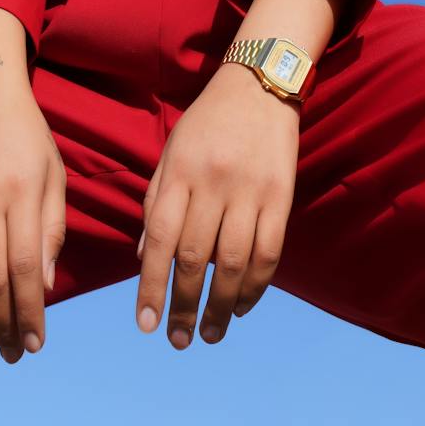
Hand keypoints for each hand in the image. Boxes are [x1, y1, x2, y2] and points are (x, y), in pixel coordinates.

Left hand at [135, 61, 298, 347]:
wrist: (259, 85)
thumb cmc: (206, 124)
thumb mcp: (171, 153)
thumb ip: (157, 203)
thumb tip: (143, 259)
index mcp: (179, 173)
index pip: (159, 239)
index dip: (150, 285)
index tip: (145, 323)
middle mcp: (213, 183)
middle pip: (196, 257)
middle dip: (184, 305)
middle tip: (178, 340)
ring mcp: (250, 190)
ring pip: (234, 261)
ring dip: (221, 305)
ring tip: (211, 334)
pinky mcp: (281, 195)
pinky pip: (270, 251)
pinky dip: (256, 285)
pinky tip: (242, 305)